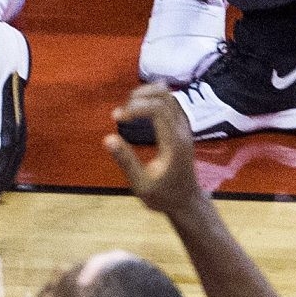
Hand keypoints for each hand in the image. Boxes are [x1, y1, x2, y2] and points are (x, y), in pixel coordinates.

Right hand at [105, 83, 202, 214]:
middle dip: (138, 97)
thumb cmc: (164, 196)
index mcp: (174, 143)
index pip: (158, 109)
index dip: (135, 106)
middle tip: (121, 114)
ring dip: (145, 95)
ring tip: (128, 110)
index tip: (117, 119)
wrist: (187, 202)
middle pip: (164, 94)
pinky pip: (168, 101)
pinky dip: (150, 99)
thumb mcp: (141, 185)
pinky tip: (137, 112)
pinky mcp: (181, 126)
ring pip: (167, 94)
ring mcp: (184, 126)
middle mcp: (181, 130)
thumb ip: (126, 162)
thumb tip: (108, 138)